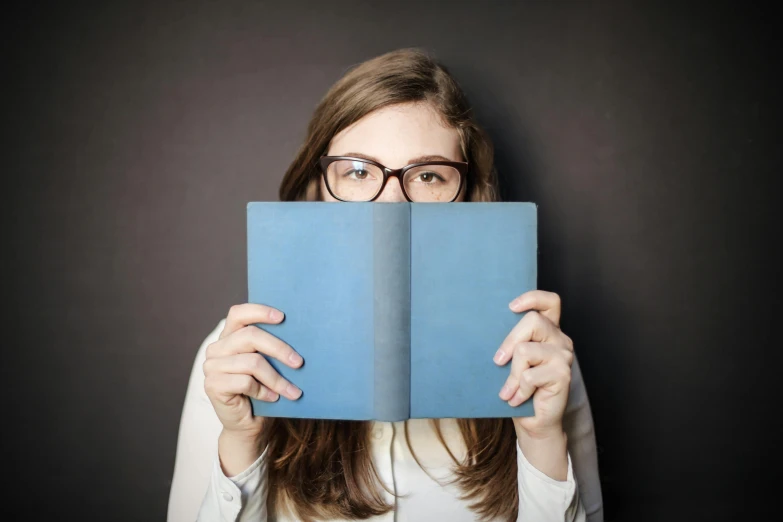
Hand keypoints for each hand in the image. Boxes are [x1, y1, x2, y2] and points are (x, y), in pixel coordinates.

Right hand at [203, 303, 303, 437]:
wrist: (248, 425)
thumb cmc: (263, 390)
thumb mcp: (268, 365)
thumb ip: (271, 348)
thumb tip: (299, 332)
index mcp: (229, 337)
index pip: (238, 313)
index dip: (259, 311)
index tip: (282, 317)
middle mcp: (216, 349)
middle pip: (250, 336)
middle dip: (279, 348)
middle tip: (299, 363)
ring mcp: (211, 367)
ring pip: (252, 362)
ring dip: (277, 379)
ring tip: (292, 390)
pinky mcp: (212, 385)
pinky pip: (246, 382)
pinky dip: (264, 391)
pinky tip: (272, 398)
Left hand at [494, 290, 573, 438]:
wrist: (533, 421)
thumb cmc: (519, 388)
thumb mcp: (512, 360)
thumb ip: (511, 342)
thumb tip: (483, 327)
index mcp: (549, 331)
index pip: (550, 302)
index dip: (532, 298)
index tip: (512, 307)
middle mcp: (560, 339)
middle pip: (533, 321)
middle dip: (509, 341)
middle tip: (497, 361)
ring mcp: (564, 356)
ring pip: (526, 350)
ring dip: (512, 375)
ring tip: (508, 391)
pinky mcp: (563, 374)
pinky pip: (530, 375)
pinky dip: (518, 389)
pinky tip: (517, 399)